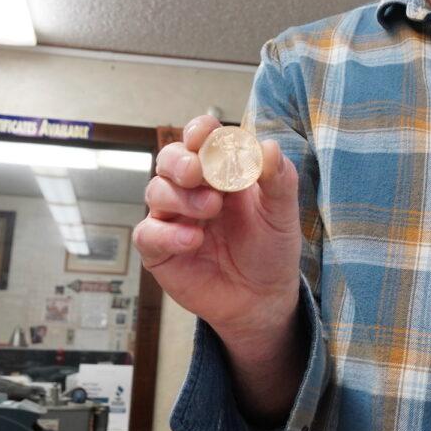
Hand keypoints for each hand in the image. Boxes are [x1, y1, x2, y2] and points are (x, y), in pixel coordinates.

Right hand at [133, 116, 302, 340]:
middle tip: (199, 173)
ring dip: (181, 197)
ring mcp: (173, 218)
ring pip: (156, 191)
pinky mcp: (160, 250)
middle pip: (170, 159)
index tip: (205, 135)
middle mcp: (191, 189)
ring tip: (211, 209)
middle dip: (180, 161)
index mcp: (220, 170)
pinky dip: (168, 234)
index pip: (200, 139)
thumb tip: (268, 147)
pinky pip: (148, 234)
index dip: (199, 132)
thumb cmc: (270, 247)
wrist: (263, 298)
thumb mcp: (282, 212)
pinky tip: (193, 240)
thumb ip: (278, 179)